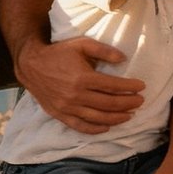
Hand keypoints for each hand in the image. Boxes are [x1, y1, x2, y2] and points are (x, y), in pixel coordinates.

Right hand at [16, 35, 144, 133]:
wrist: (31, 65)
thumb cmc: (59, 52)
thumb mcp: (82, 44)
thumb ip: (104, 51)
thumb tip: (123, 59)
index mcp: (83, 78)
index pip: (113, 86)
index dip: (130, 87)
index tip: (142, 86)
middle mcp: (76, 95)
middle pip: (108, 104)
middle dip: (128, 103)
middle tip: (140, 101)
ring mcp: (67, 107)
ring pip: (97, 118)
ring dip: (116, 118)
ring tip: (130, 115)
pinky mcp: (59, 115)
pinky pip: (80, 126)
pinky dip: (95, 129)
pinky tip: (107, 127)